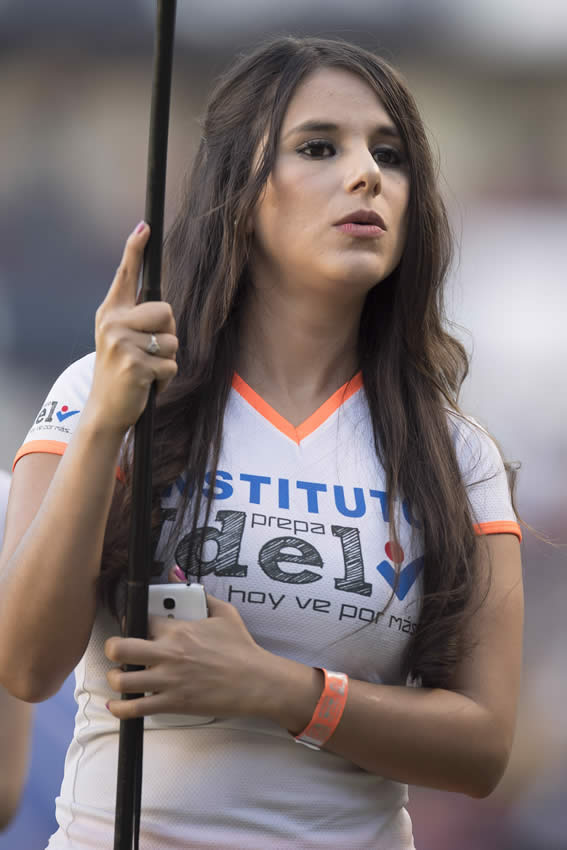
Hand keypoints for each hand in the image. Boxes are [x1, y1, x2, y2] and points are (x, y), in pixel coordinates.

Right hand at [85, 221, 178, 434]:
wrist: (106, 408)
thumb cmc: (122, 371)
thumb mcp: (121, 339)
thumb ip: (137, 319)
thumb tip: (165, 311)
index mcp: (111, 313)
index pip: (126, 275)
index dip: (135, 249)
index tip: (144, 226)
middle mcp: (113, 323)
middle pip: (166, 311)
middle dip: (168, 334)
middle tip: (149, 352)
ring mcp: (122, 344)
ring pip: (173, 340)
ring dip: (168, 360)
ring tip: (147, 369)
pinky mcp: (135, 365)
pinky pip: (171, 365)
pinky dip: (166, 379)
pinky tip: (148, 384)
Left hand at [104, 569, 268, 719]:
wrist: (256, 681)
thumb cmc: (242, 648)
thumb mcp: (224, 612)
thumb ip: (198, 593)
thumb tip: (176, 573)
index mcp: (179, 629)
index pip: (141, 619)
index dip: (134, 620)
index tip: (134, 625)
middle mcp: (168, 653)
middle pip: (119, 647)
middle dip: (112, 648)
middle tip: (117, 650)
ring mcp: (168, 680)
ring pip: (122, 680)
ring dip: (115, 678)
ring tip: (120, 675)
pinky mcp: (173, 703)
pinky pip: (135, 708)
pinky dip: (121, 708)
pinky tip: (118, 704)